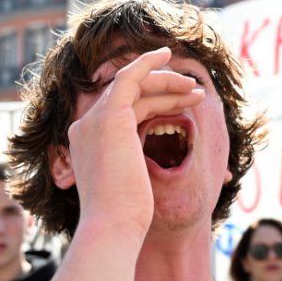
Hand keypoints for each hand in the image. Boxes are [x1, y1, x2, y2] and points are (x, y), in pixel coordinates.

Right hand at [55, 47, 203, 238]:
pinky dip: (147, 62)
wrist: (112, 225)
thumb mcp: (127, 185)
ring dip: (167, 83)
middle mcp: (85, 127)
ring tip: (197, 91)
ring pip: (133, 85)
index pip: (121, 112)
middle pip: (128, 97)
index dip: (152, 103)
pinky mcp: (110, 114)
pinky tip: (166, 55)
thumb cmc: (124, 216)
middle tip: (194, 95)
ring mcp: (94, 119)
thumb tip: (141, 171)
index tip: (179, 103)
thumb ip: (130, 165)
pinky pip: (130, 76)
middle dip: (163, 90)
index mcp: (86, 143)